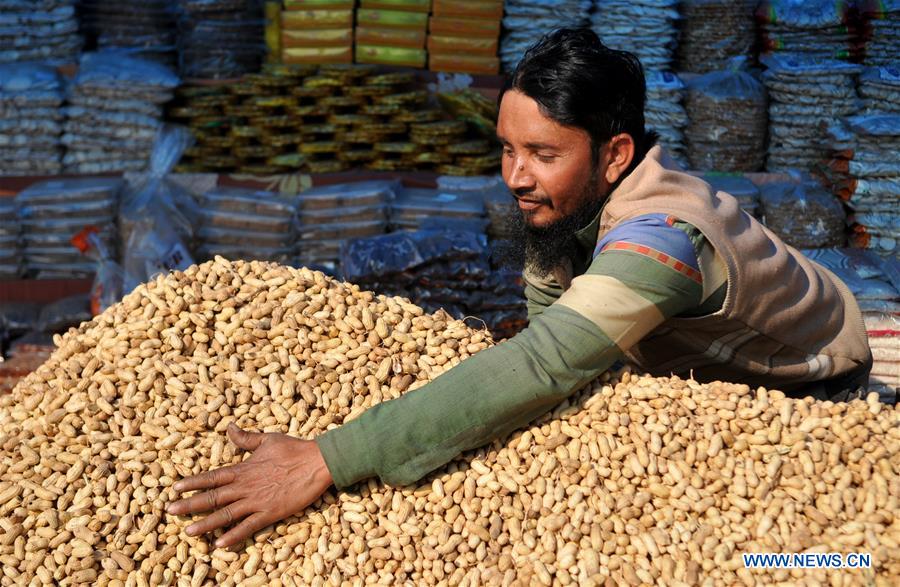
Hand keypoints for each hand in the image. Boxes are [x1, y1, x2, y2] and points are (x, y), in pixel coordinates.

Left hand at [166, 422, 332, 547]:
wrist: (317, 462)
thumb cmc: (294, 448)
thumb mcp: (267, 439)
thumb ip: (245, 438)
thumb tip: (229, 427)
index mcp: (243, 468)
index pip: (212, 477)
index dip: (192, 482)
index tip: (175, 488)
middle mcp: (245, 486)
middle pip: (212, 497)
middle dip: (189, 504)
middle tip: (170, 511)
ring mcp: (257, 500)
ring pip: (225, 514)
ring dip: (205, 524)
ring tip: (188, 531)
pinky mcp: (270, 512)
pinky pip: (248, 527)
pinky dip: (234, 536)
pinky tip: (220, 544)